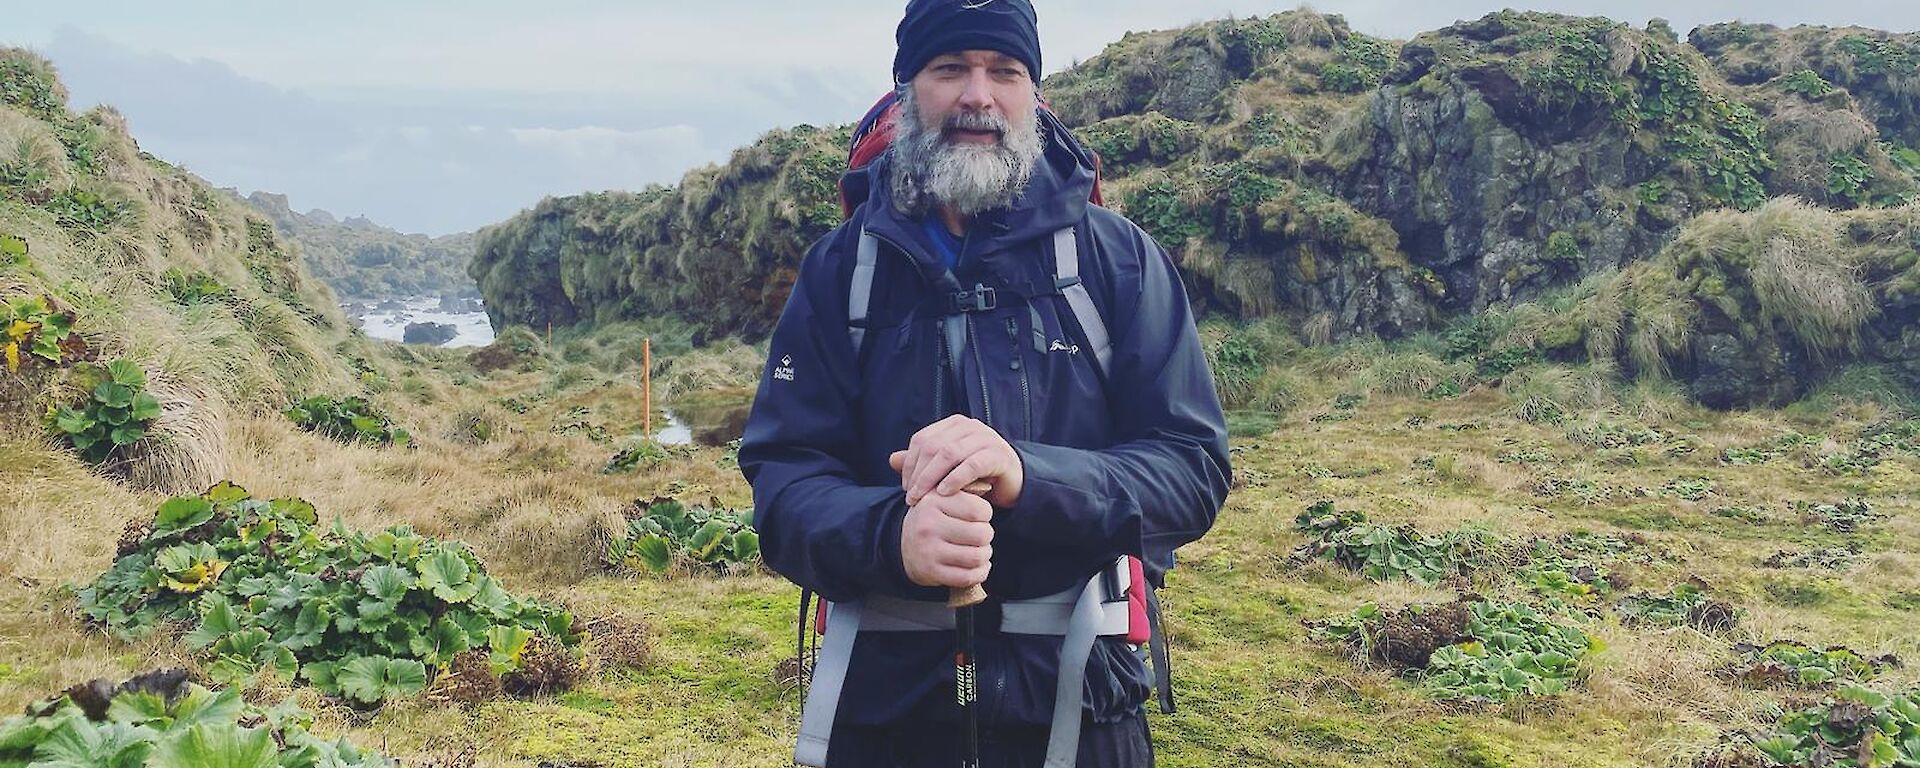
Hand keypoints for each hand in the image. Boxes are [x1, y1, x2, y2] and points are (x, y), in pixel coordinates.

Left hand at [888, 415, 1023, 508]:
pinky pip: (972, 465)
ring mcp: (985, 438)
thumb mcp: (945, 470)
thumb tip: (892, 459)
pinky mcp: (998, 454)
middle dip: (918, 473)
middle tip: (911, 497)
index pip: (922, 439)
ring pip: (949, 453)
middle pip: (933, 446)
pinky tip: (944, 493)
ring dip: (932, 478)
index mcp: (954, 424)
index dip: (910, 464)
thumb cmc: (975, 476)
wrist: (1012, 483)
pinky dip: (955, 479)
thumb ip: (921, 463)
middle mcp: (969, 426)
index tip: (905, 488)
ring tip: (923, 498)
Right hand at [900, 492, 993, 588]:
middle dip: (987, 536)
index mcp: (933, 502)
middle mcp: (928, 525)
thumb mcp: (941, 498)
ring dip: (985, 555)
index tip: (978, 517)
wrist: (904, 546)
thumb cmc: (933, 519)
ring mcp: (929, 550)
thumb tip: (989, 482)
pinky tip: (978, 567)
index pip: (979, 509)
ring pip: (977, 556)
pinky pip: (968, 577)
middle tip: (980, 536)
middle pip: (981, 534)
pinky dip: (980, 573)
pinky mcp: (931, 572)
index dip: (986, 515)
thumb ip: (962, 488)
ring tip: (980, 550)